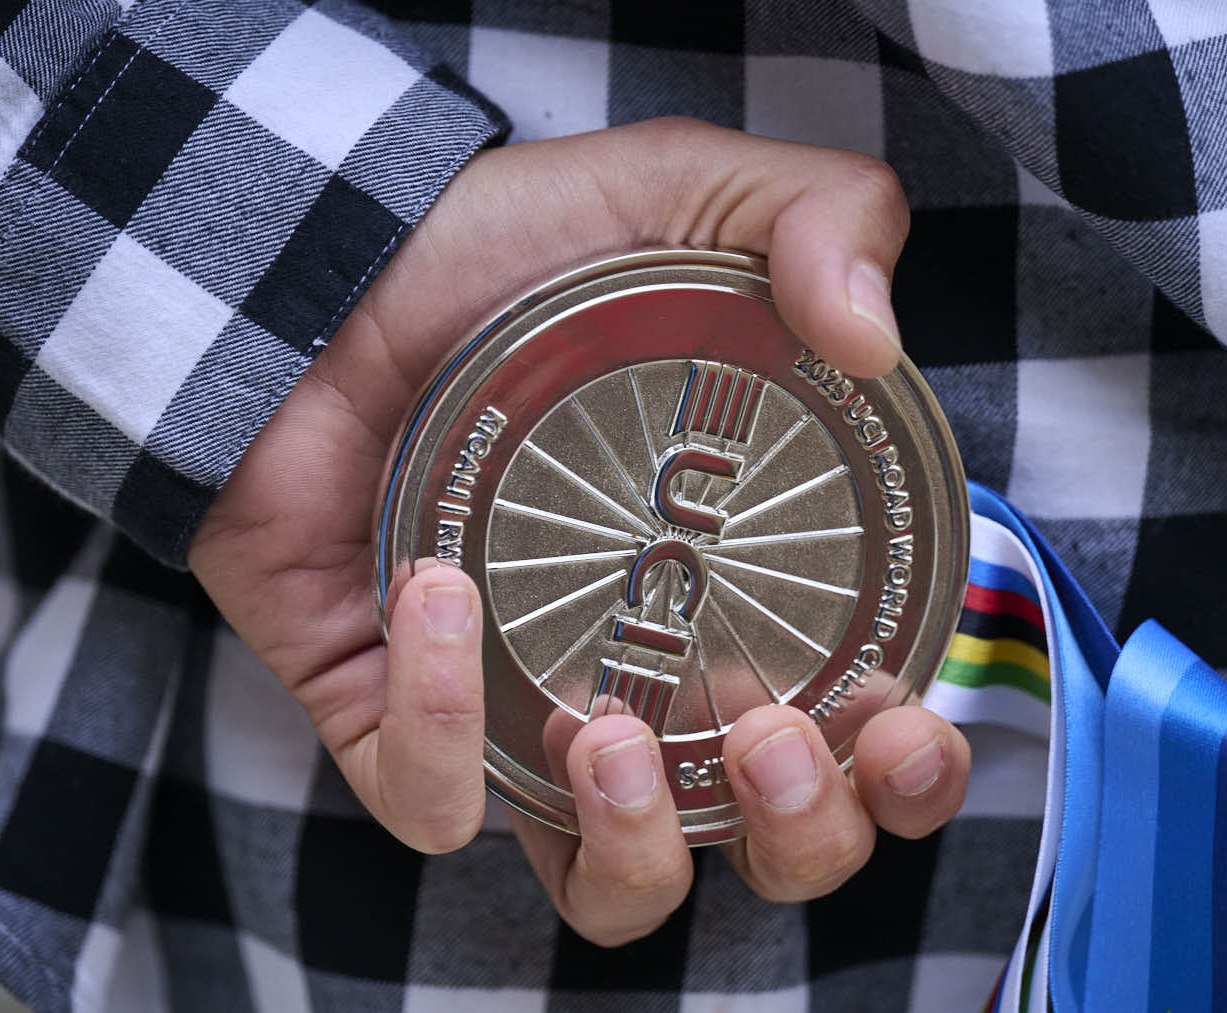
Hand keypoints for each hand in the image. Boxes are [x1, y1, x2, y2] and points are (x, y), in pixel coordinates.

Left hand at [187, 117, 971, 945]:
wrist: (318, 268)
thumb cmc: (509, 249)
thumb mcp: (688, 194)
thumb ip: (822, 215)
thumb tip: (874, 339)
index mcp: (747, 594)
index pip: (865, 740)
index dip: (908, 774)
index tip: (900, 724)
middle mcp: (655, 679)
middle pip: (769, 850)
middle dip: (804, 835)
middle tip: (783, 736)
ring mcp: (524, 715)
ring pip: (611, 888)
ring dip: (641, 850)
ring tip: (618, 736)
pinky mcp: (396, 722)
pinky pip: (430, 805)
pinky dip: (442, 730)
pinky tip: (443, 596)